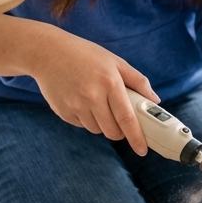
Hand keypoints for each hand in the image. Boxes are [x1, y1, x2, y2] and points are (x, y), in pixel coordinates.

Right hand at [29, 30, 157, 155]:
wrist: (48, 52)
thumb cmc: (85, 54)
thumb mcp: (115, 61)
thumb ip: (137, 81)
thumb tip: (154, 100)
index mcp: (109, 82)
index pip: (126, 118)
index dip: (136, 137)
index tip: (142, 150)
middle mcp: (92, 96)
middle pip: (112, 131)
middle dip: (120, 131)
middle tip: (120, 121)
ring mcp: (75, 105)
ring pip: (96, 130)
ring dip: (102, 124)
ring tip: (98, 103)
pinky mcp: (63, 111)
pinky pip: (81, 125)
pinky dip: (87, 119)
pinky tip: (82, 101)